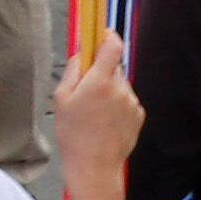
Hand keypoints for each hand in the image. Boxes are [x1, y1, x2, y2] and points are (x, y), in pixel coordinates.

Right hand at [52, 43, 144, 199]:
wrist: (94, 166)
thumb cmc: (73, 134)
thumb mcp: (61, 98)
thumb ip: (73, 70)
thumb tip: (82, 53)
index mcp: (100, 81)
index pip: (113, 45)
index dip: (107, 35)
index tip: (100, 33)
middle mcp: (120, 88)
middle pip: (114, 66)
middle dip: (101, 70)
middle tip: (85, 88)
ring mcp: (132, 102)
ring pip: (120, 84)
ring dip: (109, 89)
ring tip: (94, 112)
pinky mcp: (139, 114)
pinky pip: (127, 100)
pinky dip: (117, 104)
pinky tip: (105, 121)